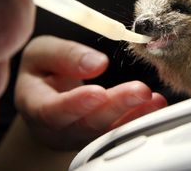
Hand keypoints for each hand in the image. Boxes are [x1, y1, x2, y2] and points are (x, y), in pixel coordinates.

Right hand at [15, 36, 166, 149]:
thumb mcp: (42, 53)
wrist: (45, 95)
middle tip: (140, 91)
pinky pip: (119, 131)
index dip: (75, 104)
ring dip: (134, 115)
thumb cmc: (42, 71)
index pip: (52, 111)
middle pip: (86, 124)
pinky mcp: (98, 136)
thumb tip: (97, 63)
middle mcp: (56, 129)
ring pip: (107, 132)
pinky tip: (155, 105)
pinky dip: (139, 117)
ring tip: (154, 99)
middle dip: (116, 107)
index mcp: (34, 105)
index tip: (98, 92)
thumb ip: (64, 55)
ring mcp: (78, 137)